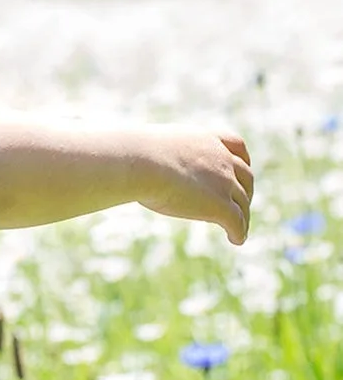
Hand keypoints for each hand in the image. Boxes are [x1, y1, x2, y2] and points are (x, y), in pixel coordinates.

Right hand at [132, 124, 253, 245]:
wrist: (141, 162)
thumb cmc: (135, 156)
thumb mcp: (152, 148)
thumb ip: (158, 155)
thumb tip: (139, 163)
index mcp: (205, 140)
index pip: (236, 145)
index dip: (242, 159)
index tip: (244, 166)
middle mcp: (221, 159)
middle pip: (245, 176)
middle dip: (245, 191)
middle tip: (240, 204)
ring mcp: (224, 182)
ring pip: (242, 203)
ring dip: (243, 217)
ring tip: (239, 229)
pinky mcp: (220, 205)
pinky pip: (237, 221)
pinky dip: (239, 232)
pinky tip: (236, 239)